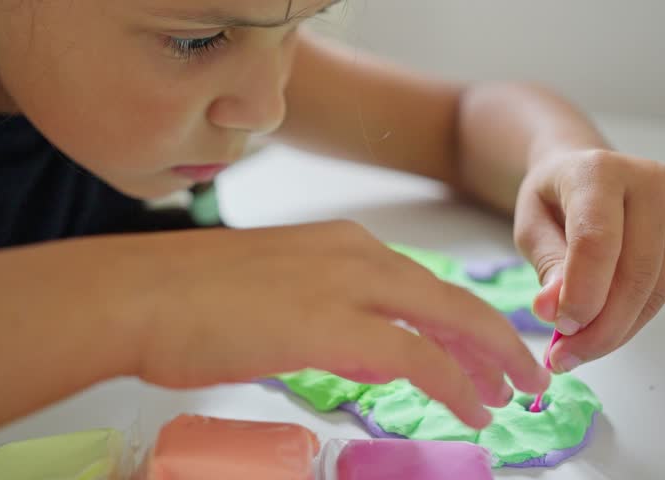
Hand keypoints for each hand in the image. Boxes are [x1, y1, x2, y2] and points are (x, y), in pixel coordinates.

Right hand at [123, 221, 549, 428]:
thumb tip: (366, 348)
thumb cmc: (187, 298)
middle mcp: (355, 254)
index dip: (463, 321)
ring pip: (447, 322)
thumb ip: (328, 312)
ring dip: (488, 362)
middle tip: (525, 373)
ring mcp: (347, 285)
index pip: (422, 283)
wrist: (139, 294)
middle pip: (450, 298)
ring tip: (512, 395)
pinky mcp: (335, 324)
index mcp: (340, 243)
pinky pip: (417, 358)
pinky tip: (473, 409)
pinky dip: (454, 386)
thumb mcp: (275, 291)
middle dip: (496, 340)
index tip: (485, 349)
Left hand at [515, 149, 664, 371]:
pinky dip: (630, 321)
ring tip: (576, 351)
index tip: (560, 328)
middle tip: (565, 356)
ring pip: (654, 288)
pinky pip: (662, 293)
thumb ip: (546, 265)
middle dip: (601, 325)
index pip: (598, 240)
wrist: (582, 173)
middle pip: (635, 270)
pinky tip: (600, 333)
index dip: (582, 292)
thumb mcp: (531, 226)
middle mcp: (649, 183)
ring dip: (616, 331)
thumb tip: (552, 310)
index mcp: (600, 171)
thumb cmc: (552, 199)